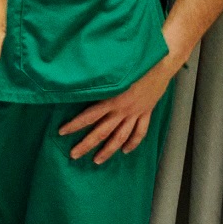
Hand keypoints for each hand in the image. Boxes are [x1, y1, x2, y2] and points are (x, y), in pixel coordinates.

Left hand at [59, 50, 178, 163]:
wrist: (161, 64)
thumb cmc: (134, 63)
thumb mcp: (113, 72)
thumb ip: (98, 82)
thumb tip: (79, 84)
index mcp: (112, 99)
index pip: (89, 116)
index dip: (74, 125)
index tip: (61, 132)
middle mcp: (122, 110)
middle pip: (102, 132)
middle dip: (87, 145)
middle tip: (73, 155)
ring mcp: (135, 113)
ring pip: (120, 137)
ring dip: (109, 150)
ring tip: (97, 160)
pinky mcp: (146, 113)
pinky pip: (140, 132)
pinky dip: (133, 142)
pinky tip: (126, 151)